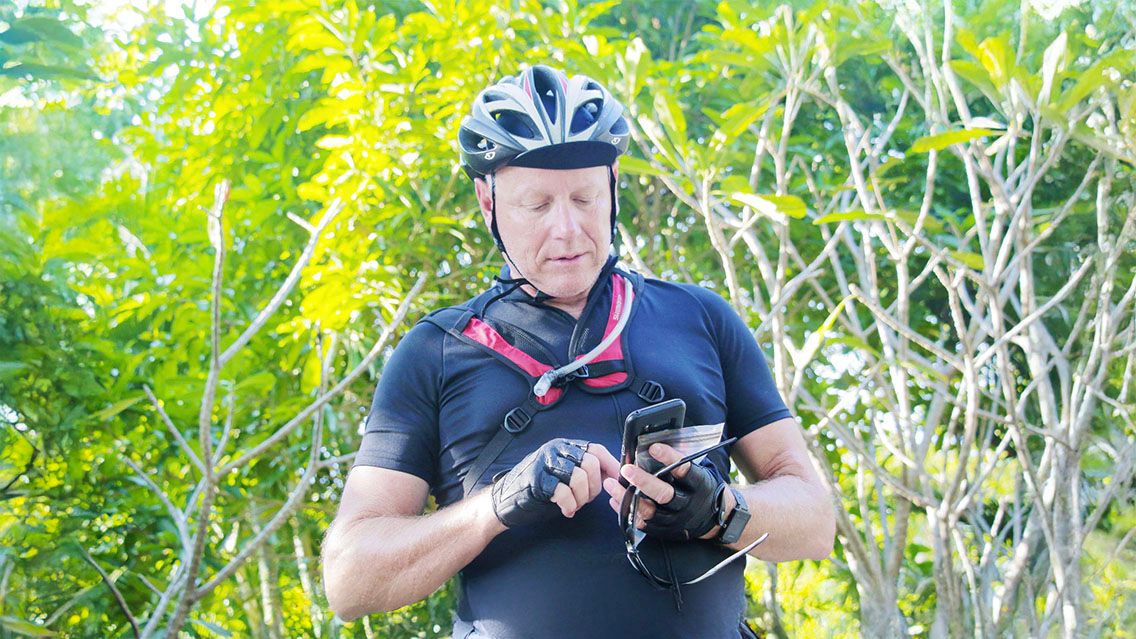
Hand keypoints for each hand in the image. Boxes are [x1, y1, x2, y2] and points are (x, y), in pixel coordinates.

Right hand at [491, 438, 620, 527]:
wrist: (504, 502)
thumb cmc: (537, 491)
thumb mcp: (563, 475)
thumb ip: (584, 471)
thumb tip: (612, 477)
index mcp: (564, 447)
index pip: (596, 449)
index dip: (611, 466)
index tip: (617, 482)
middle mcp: (555, 450)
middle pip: (591, 463)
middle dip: (595, 487)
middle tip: (586, 500)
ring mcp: (544, 463)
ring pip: (579, 477)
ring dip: (582, 498)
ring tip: (574, 505)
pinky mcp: (536, 480)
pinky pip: (564, 492)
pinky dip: (570, 505)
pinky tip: (566, 510)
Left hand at [603, 443, 726, 540]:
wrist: (715, 519)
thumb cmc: (701, 488)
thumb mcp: (700, 472)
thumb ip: (681, 460)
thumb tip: (657, 442)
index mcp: (698, 485)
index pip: (684, 470)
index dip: (669, 458)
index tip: (653, 447)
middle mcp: (687, 504)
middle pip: (664, 494)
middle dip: (643, 481)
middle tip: (626, 469)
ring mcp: (675, 520)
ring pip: (649, 511)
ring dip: (627, 497)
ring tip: (611, 484)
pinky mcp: (665, 531)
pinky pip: (642, 523)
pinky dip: (626, 511)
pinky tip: (615, 500)